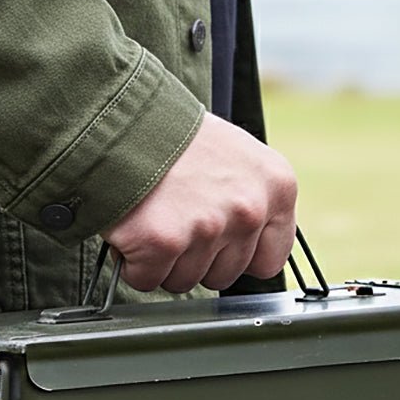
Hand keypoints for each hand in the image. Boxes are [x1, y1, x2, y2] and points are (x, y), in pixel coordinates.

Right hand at [102, 113, 296, 292]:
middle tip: (173, 219)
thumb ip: (250, 202)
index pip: (269, 260)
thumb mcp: (237, 157)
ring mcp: (207, 228)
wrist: (124, 118)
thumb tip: (245, 247)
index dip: (234, 255)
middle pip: (224, 276)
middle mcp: (249, 210)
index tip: (214, 243)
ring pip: (184, 280)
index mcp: (276, 187)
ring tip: (153, 217)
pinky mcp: (163, 242)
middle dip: (193, 257)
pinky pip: (146, 278)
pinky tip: (132, 227)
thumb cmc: (175, 137)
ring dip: (161, 260)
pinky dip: (131, 261)